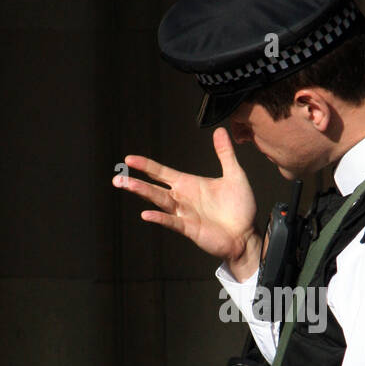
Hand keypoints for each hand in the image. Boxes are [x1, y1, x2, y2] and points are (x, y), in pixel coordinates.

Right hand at [113, 126, 260, 270]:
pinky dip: (160, 218)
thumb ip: (225, 154)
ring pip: (159, 202)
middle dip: (135, 182)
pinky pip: (172, 222)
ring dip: (143, 193)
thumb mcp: (234, 175)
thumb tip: (220, 131)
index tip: (129, 159)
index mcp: (188, 184)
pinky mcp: (190, 228)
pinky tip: (147, 214)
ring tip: (126, 186)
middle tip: (117, 178)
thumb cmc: (240, 208)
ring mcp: (184, 214)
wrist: (247, 234)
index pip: (162, 173)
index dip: (146, 166)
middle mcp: (182, 198)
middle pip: (154, 188)